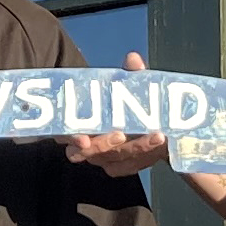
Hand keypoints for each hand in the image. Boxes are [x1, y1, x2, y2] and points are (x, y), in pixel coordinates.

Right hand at [65, 43, 170, 177]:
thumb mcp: (124, 86)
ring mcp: (102, 158)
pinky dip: (145, 157)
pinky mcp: (120, 166)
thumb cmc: (121, 101)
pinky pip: (129, 167)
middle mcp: (85, 145)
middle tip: (122, 134)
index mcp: (76, 123)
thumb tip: (133, 59)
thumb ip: (127, 75)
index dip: (72, 138)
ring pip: (112, 160)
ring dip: (134, 149)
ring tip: (155, 137)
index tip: (83, 139)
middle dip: (105, 144)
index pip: (65, 134)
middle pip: (88, 152)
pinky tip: (160, 146)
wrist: (140, 121)